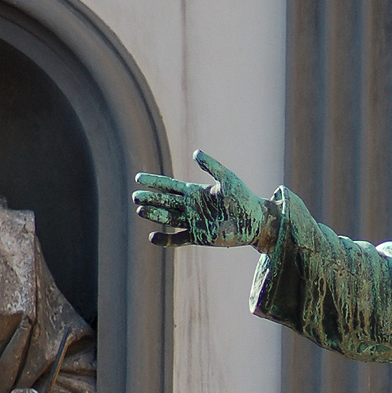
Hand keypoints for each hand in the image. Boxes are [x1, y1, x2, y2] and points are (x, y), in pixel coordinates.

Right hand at [133, 151, 276, 249]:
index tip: (138, 178)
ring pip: (169, 219)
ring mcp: (194, 223)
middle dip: (150, 199)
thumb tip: (195, 153)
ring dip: (155, 215)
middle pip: (165, 202)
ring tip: (140, 211)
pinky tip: (153, 237)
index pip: (170, 186)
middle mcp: (192, 207)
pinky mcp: (199, 237)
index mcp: (196, 192)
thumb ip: (211, 166)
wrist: (256, 221)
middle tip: (135, 197)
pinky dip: (166, 240)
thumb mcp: (228, 179)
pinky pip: (178, 239)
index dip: (154, 182)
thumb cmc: (244, 198)